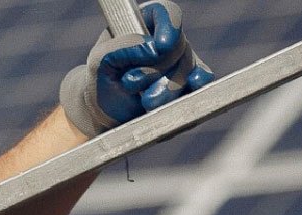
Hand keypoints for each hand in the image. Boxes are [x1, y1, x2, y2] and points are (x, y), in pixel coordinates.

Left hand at [60, 1, 213, 137]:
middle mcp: (168, 39)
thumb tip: (153, 48)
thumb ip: (121, 48)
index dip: (169, 26)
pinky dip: (194, 89)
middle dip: (156, 69)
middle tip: (130, 83)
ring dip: (167, 89)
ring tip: (145, 102)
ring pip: (188, 69)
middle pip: (178, 45)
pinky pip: (202, 82)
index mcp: (146, 23)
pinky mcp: (190, 83)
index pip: (166, 13)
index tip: (162, 46)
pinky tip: (188, 92)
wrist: (108, 116)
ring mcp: (182, 61)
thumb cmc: (102, 83)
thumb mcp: (99, 62)